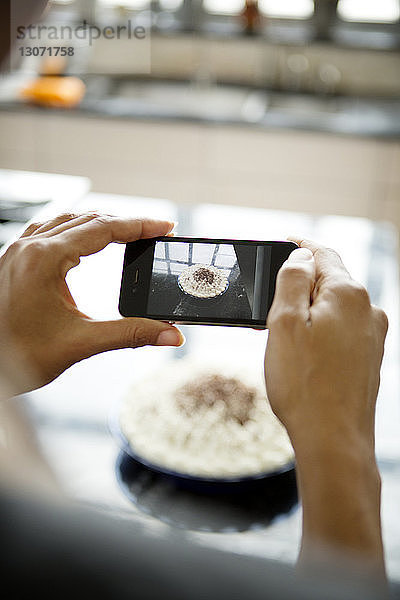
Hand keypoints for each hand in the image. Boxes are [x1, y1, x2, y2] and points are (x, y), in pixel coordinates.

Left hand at [0, 213, 183, 394]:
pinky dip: (75, 230)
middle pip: (88, 219)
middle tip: (154, 232)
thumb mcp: (79, 343)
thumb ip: (129, 334)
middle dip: (126, 224)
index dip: (140, 225)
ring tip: (127, 233)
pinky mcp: (13, 262)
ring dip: (100, 224)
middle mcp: (29, 248)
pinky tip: (82, 240)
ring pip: (67, 221)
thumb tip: (169, 333)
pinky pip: (48, 231)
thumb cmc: (15, 356)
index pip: (104, 228)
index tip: (165, 226)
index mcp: (44, 259)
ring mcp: (18, 253)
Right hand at [264, 238, 387, 579]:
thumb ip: (292, 280)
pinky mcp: (370, 356)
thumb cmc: (303, 384)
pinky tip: (304, 350)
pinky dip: (321, 327)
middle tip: (269, 298)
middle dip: (300, 282)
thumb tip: (301, 256)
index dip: (300, 246)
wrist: (334, 438)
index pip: (323, 254)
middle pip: (330, 279)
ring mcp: (372, 334)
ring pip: (335, 306)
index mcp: (347, 294)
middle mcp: (367, 309)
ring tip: (282, 331)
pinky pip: (342, 328)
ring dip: (309, 308)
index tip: (284, 241)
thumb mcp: (284, 323)